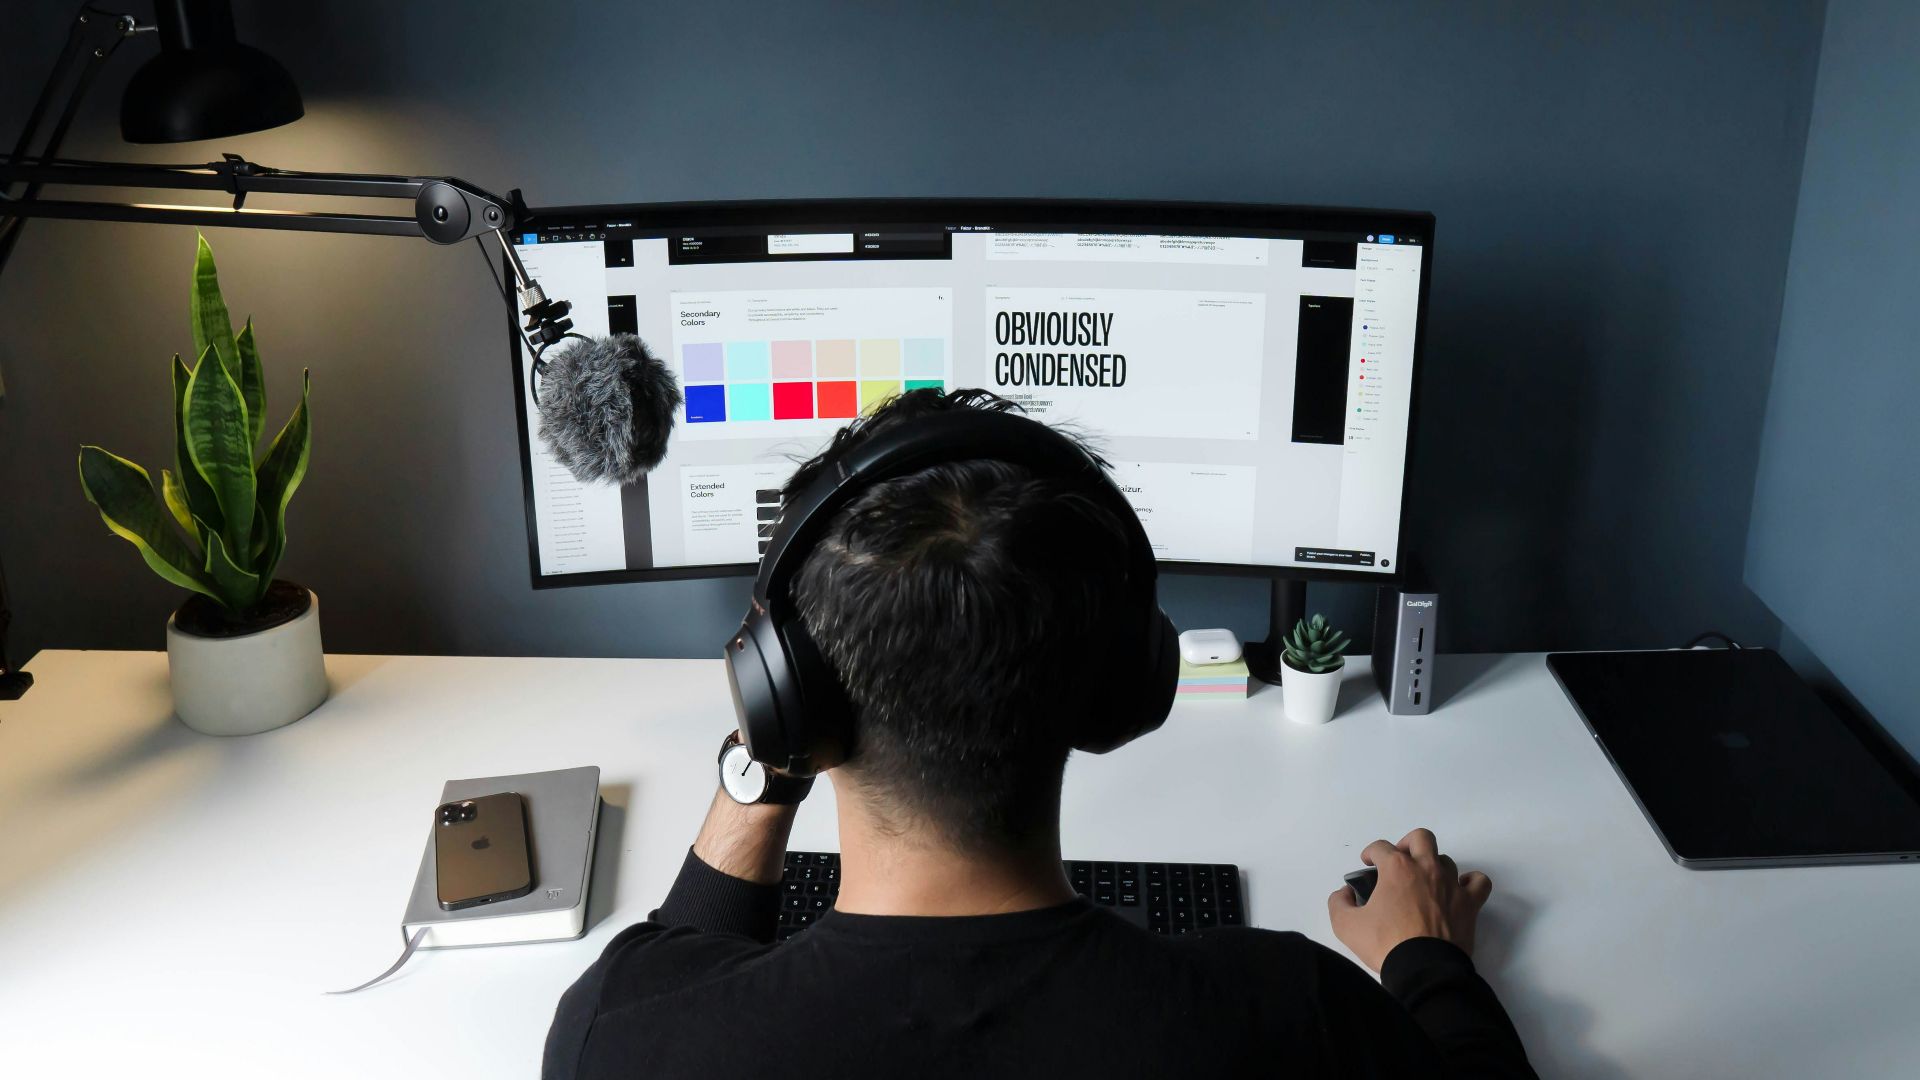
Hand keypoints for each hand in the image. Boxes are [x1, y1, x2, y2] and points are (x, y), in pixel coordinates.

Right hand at [1327, 828, 1491, 972]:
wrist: (1423, 970)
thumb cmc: (1385, 944)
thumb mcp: (1346, 925)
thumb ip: (1339, 903)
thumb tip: (1345, 893)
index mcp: (1397, 868)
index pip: (1380, 847)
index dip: (1370, 853)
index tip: (1367, 864)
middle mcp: (1426, 868)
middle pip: (1421, 838)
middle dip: (1407, 844)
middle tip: (1399, 862)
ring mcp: (1451, 885)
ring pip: (1446, 860)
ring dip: (1433, 866)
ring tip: (1424, 883)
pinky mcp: (1470, 904)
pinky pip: (1478, 882)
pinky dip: (1470, 882)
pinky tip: (1459, 891)